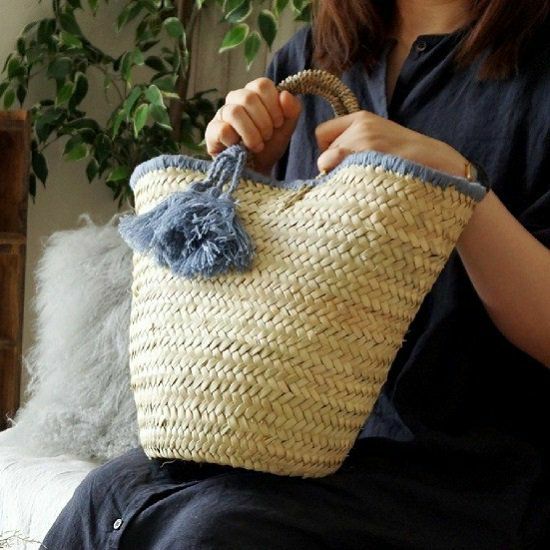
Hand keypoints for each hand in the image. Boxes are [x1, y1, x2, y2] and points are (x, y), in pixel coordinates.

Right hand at [205, 77, 301, 174]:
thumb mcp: (286, 128)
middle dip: (264, 122)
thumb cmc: (269, 146)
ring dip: (251, 132)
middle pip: (248, 97)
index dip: (273, 104)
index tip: (278, 123)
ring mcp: (222, 114)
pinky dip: (236, 141)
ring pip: (234, 112)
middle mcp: (235, 100)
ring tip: (257, 146)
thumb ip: (292, 110)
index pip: (262, 84)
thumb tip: (285, 95)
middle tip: (268, 137)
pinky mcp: (212, 132)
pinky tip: (241, 149)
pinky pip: (222, 129)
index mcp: (254, 94)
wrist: (258, 170)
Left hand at [315, 111, 467, 176]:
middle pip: (323, 155)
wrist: (439, 165)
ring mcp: (364, 143)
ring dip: (340, 179)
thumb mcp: (380, 140)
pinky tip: (364, 187)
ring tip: (367, 181)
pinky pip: (338, 177)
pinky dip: (345, 185)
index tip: (343, 162)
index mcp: (361, 118)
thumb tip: (324, 165)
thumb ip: (353, 145)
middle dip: (334, 168)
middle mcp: (360, 127)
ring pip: (328, 168)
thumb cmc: (406, 160)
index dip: (328, 151)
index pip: (321, 134)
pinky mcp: (368, 159)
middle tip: (360, 175)